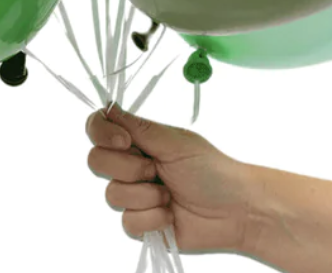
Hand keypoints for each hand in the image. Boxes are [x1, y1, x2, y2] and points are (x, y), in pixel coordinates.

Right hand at [86, 102, 261, 255]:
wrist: (234, 210)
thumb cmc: (211, 170)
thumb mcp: (175, 142)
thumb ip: (139, 128)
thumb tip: (109, 107)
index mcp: (137, 141)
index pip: (98, 128)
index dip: (101, 133)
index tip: (125, 141)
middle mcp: (131, 166)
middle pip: (96, 161)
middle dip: (128, 167)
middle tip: (156, 169)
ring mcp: (134, 196)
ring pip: (112, 194)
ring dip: (145, 195)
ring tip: (169, 194)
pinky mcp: (141, 224)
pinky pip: (127, 222)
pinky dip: (152, 218)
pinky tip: (171, 214)